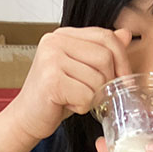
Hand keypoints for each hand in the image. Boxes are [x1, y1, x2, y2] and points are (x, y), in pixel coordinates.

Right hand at [0, 27, 130, 151]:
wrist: (26, 117)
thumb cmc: (55, 96)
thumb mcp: (82, 70)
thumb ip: (101, 51)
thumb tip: (126, 34)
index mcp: (64, 35)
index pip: (106, 37)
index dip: (122, 60)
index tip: (123, 80)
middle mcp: (55, 41)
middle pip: (105, 57)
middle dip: (107, 82)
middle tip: (94, 95)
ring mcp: (51, 58)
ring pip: (98, 78)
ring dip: (93, 97)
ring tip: (75, 98)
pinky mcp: (51, 80)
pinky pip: (86, 95)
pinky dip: (83, 106)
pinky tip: (68, 104)